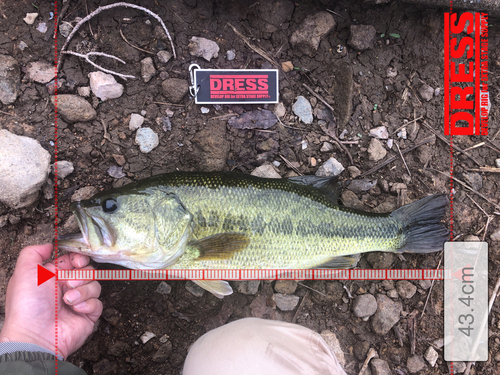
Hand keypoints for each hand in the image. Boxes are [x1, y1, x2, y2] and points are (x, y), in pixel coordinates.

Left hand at [0, 244, 102, 358]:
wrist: (35, 335)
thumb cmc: (27, 305)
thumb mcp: (24, 271)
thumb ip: (34, 252)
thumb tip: (50, 244)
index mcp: (53, 276)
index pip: (74, 260)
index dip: (79, 258)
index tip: (77, 262)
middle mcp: (66, 287)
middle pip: (88, 270)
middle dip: (81, 274)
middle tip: (69, 283)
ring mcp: (78, 301)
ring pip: (95, 285)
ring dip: (82, 291)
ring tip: (68, 300)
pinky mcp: (88, 315)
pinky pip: (98, 302)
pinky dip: (88, 304)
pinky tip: (76, 309)